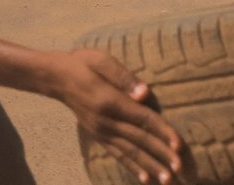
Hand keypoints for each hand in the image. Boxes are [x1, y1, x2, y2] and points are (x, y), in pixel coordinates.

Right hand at [44, 48, 183, 184]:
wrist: (55, 78)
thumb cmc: (80, 64)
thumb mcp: (100, 60)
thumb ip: (123, 76)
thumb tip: (144, 93)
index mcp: (110, 101)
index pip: (143, 119)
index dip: (162, 132)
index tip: (179, 145)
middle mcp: (106, 121)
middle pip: (139, 140)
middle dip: (161, 155)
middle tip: (179, 169)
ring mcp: (101, 131)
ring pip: (130, 152)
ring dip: (150, 166)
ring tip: (167, 179)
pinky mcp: (98, 136)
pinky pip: (117, 154)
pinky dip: (132, 166)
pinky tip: (144, 177)